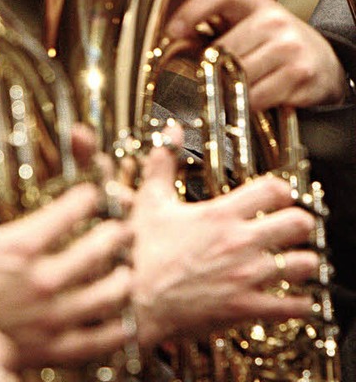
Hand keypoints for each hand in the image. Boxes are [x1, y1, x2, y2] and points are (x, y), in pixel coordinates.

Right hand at [0, 158, 133, 367]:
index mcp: (18, 247)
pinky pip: (91, 342)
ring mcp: (47, 319)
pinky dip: (113, 333)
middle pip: (96, 252)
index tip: (92, 191)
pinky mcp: (45, 351)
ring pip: (102, 296)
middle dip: (115, 235)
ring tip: (128, 270)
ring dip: (121, 280)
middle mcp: (41, 281)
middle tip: (124, 225)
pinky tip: (123, 325)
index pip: (68, 213)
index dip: (86, 197)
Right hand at [130, 124, 318, 346]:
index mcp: (220, 215)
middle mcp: (239, 243)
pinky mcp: (246, 307)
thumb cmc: (142, 252)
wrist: (135, 300)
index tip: (280, 194)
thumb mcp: (150, 200)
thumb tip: (169, 132)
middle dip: (301, 222)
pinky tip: (295, 297)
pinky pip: (292, 306)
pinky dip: (300, 302)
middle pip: (298, 223)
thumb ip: (163, 162)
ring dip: (304, 260)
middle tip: (295, 225)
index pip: (272, 190)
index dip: (282, 189)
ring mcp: (246, 276)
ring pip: (304, 264)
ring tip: (298, 259)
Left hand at [165, 0, 345, 109]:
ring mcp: (288, 46)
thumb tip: (175, 41)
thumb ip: (216, 27)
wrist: (325, 62)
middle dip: (211, 66)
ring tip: (235, 85)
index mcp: (254, 2)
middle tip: (209, 75)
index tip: (172, 31)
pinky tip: (253, 96)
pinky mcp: (299, 73)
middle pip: (222, 47)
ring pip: (237, 74)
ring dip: (229, 87)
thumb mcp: (250, 25)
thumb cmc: (278, 44)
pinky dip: (247, 102)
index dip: (191, 10)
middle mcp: (273, 20)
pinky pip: (256, 95)